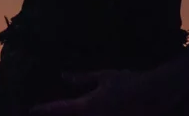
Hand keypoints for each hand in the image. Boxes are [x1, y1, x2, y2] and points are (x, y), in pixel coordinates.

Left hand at [28, 68, 184, 115]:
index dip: (45, 109)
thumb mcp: (103, 77)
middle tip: (41, 113)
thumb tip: (63, 76)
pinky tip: (88, 112)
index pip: (61, 109)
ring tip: (62, 113)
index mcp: (89, 105)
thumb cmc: (129, 81)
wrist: (156, 94)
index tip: (32, 110)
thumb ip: (82, 78)